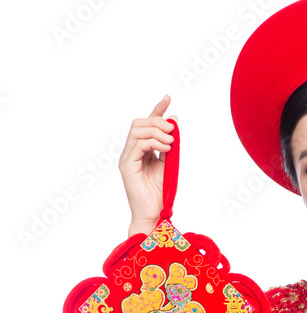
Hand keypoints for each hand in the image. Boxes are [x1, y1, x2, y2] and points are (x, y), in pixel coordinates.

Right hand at [118, 94, 177, 235]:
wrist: (154, 214)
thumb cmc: (160, 193)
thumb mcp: (169, 163)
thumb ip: (169, 144)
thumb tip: (173, 122)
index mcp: (141, 150)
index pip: (146, 124)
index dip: (156, 109)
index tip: (168, 98)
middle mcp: (131, 151)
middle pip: (139, 123)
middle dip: (157, 121)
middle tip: (173, 130)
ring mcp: (127, 158)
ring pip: (137, 131)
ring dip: (157, 132)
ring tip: (171, 142)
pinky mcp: (127, 165)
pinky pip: (138, 144)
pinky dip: (154, 143)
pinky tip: (166, 148)